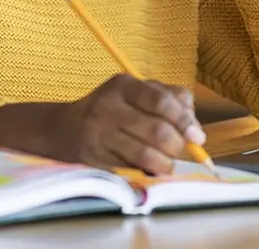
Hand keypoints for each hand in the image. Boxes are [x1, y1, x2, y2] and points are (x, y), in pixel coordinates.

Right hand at [0, 74, 206, 174]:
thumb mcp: (136, 92)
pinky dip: (145, 172)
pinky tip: (147, 170)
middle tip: (179, 151)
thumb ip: (170, 99)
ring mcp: (99, 133)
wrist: (61, 128)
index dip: (185, 120)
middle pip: (157, 131)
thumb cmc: (111, 108)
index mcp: (123, 85)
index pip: (162, 102)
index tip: (197, 136)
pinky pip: (129, 169)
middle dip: (177, 146)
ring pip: (145, 154)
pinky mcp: (93, 157)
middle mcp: (108, 107)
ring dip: (164, 164)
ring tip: (166, 165)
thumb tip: (195, 127)